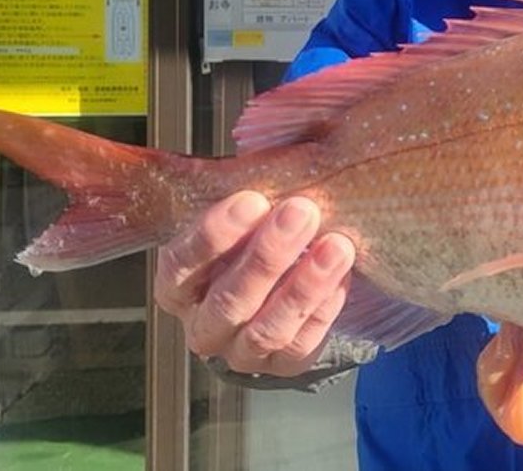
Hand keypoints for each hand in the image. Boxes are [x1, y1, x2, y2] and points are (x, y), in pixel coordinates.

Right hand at [154, 191, 355, 376]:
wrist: (279, 288)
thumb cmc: (255, 238)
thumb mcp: (240, 217)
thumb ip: (246, 195)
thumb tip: (277, 157)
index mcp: (179, 285)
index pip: (181, 264)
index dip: (214, 234)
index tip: (252, 199)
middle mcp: (203, 325)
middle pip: (229, 299)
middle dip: (268, 254)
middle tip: (302, 211)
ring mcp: (240, 352)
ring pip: (267, 329)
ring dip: (304, 285)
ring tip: (337, 245)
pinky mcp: (280, 367)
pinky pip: (301, 344)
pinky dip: (324, 310)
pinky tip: (343, 276)